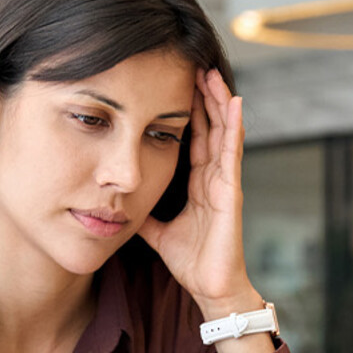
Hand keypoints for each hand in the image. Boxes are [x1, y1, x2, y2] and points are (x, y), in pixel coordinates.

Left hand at [138, 70, 270, 352]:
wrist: (211, 289)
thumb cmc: (191, 261)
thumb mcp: (156, 230)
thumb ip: (142, 212)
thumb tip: (117, 199)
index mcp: (198, 183)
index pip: (193, 137)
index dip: (186, 110)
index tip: (176, 82)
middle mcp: (214, 177)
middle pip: (209, 127)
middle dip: (203, 96)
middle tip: (194, 64)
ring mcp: (225, 182)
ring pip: (223, 132)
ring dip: (219, 101)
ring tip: (212, 72)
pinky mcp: (232, 191)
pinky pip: (232, 152)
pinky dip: (234, 126)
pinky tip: (235, 102)